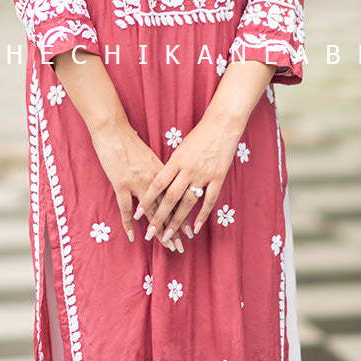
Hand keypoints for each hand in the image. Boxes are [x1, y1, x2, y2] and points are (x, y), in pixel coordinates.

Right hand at [88, 120, 185, 251]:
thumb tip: (165, 184)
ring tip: (165, 245)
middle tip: (181, 245)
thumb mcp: (150, 156)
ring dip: (158, 230)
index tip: (191, 229)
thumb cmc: (130, 141)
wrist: (113, 129)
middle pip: (168, 208)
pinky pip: (127, 209)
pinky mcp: (122, 184)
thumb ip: (158, 171)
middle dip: (175, 228)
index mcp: (164, 171)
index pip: (177, 198)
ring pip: (152, 212)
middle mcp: (155, 179)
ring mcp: (138, 182)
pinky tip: (133, 235)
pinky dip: (129, 223)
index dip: (184, 215)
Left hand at [136, 112, 241, 243]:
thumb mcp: (180, 148)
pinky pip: (209, 200)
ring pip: (187, 202)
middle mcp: (188, 168)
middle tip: (150, 233)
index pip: (157, 184)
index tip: (137, 214)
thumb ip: (172, 166)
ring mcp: (204, 174)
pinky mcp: (218, 177)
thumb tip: (161, 182)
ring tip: (169, 235)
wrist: (222, 124)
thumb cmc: (199, 135)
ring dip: (177, 221)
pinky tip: (195, 228)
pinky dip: (202, 215)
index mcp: (176, 160)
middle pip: (170, 198)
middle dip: (159, 217)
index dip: (146, 200)